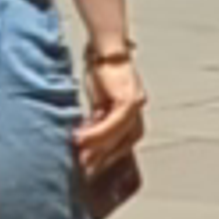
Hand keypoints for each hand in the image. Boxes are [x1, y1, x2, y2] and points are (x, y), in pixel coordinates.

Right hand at [73, 64, 144, 191]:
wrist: (106, 50)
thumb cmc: (102, 74)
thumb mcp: (99, 102)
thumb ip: (98, 121)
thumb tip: (85, 144)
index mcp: (133, 111)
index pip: (125, 140)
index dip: (110, 155)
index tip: (94, 167)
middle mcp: (138, 109)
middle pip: (124, 141)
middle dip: (105, 157)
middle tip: (85, 169)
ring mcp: (136, 104)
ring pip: (118, 134)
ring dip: (98, 147)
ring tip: (80, 157)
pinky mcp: (128, 99)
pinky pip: (114, 123)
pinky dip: (97, 133)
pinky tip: (82, 139)